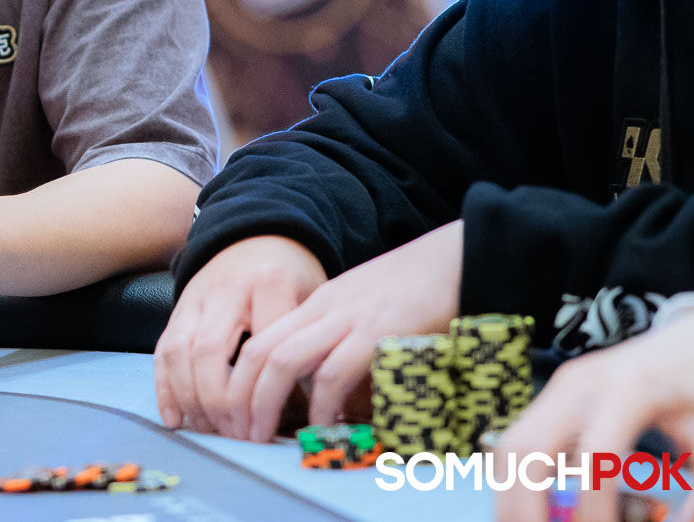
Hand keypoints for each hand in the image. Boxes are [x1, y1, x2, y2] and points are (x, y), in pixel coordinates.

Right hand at [155, 234, 327, 434]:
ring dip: (192, 399)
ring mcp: (196, 297)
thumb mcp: (315, 301)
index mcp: (270, 282)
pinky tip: (176, 418)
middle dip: (221, 402)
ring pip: (180, 352)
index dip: (267, 392)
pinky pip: (163, 350)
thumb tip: (309, 414)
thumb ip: (312, 347)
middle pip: (211, 351)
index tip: (277, 426)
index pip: (263, 346)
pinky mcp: (178, 309)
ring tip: (212, 431)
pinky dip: (165, 388)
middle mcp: (227, 288)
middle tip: (239, 435)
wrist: (259, 236)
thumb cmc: (293, 278)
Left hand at [219, 222, 461, 441]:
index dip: (238, 380)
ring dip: (265, 402)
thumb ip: (341, 339)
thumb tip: (326, 390)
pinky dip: (322, 404)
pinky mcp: (377, 334)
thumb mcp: (363, 308)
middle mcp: (323, 310)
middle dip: (240, 396)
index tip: (236, 413)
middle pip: (259, 352)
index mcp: (317, 304)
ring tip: (262, 435)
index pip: (258, 341)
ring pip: (284, 361)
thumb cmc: (417, 288)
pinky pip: (335, 372)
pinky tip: (320, 425)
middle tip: (237, 432)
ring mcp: (348, 320)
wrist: (457, 257)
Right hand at [494, 309, 693, 521]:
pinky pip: (519, 436)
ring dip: (509, 492)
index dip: (593, 508)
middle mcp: (582, 383)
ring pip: (511, 442)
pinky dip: (516, 476)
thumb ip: (693, 488)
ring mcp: (562, 384)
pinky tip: (529, 505)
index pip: (595, 455)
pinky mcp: (556, 391)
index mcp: (629, 390)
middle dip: (523, 505)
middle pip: (527, 447)